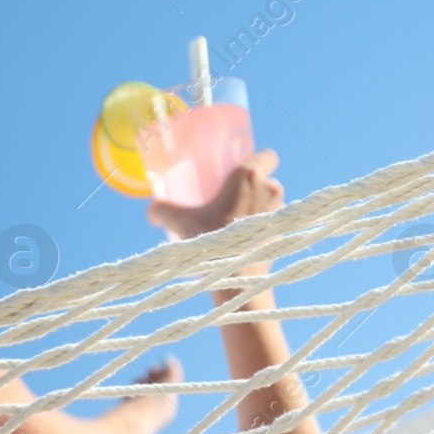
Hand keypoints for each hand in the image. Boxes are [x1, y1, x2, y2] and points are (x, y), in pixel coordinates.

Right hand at [147, 149, 283, 239]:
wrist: (234, 277)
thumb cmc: (209, 243)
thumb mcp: (180, 222)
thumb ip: (162, 211)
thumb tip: (152, 211)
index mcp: (248, 176)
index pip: (267, 156)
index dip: (257, 160)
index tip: (242, 170)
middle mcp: (270, 189)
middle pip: (266, 180)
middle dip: (253, 188)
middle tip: (232, 198)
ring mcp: (280, 213)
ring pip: (271, 203)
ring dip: (258, 208)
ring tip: (237, 221)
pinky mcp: (282, 234)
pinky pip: (273, 225)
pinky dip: (261, 230)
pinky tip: (245, 240)